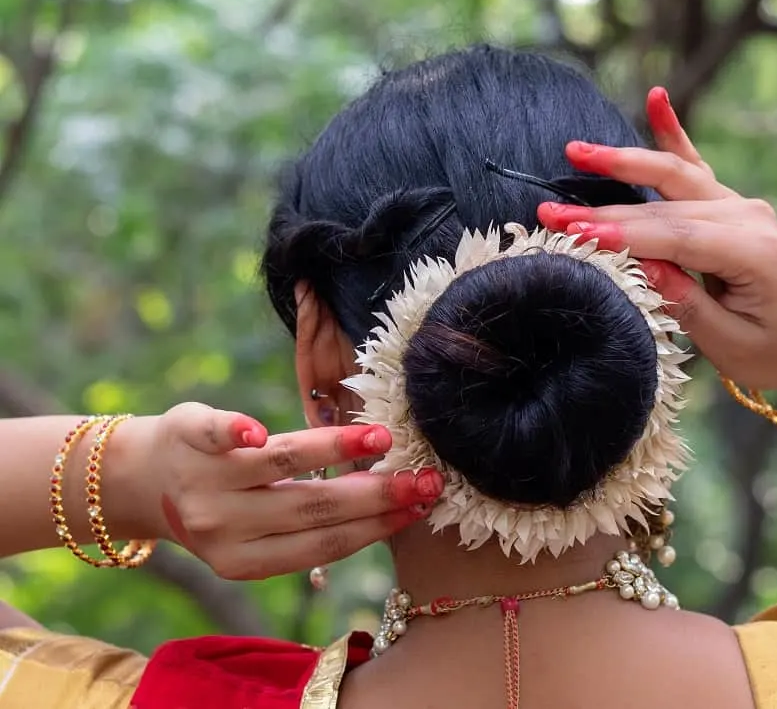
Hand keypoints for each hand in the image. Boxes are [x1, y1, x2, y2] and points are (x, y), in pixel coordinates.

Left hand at [125, 403, 442, 579]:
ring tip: (382, 439)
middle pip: (311, 508)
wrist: (139, 480)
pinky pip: (216, 434)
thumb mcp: (255, 531)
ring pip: (278, 465)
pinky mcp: (188, 436)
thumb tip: (392, 505)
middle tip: (424, 478)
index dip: (375, 527)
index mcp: (245, 560)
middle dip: (374, 494)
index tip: (421, 507)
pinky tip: (257, 430)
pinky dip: (235, 431)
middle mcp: (225, 526)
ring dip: (334, 451)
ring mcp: (205, 480)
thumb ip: (307, 524)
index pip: (322, 544)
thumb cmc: (220, 503)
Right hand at [536, 87, 776, 390]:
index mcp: (752, 253)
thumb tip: (648, 267)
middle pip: (665, 208)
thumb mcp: (730, 343)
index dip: (626, 235)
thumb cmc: (769, 349)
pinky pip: (693, 163)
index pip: (678, 238)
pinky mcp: (727, 200)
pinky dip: (672, 131)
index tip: (577, 233)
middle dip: (603, 211)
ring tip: (575, 151)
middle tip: (550, 211)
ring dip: (622, 163)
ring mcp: (738, 202)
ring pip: (672, 177)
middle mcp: (747, 216)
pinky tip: (656, 98)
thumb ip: (689, 305)